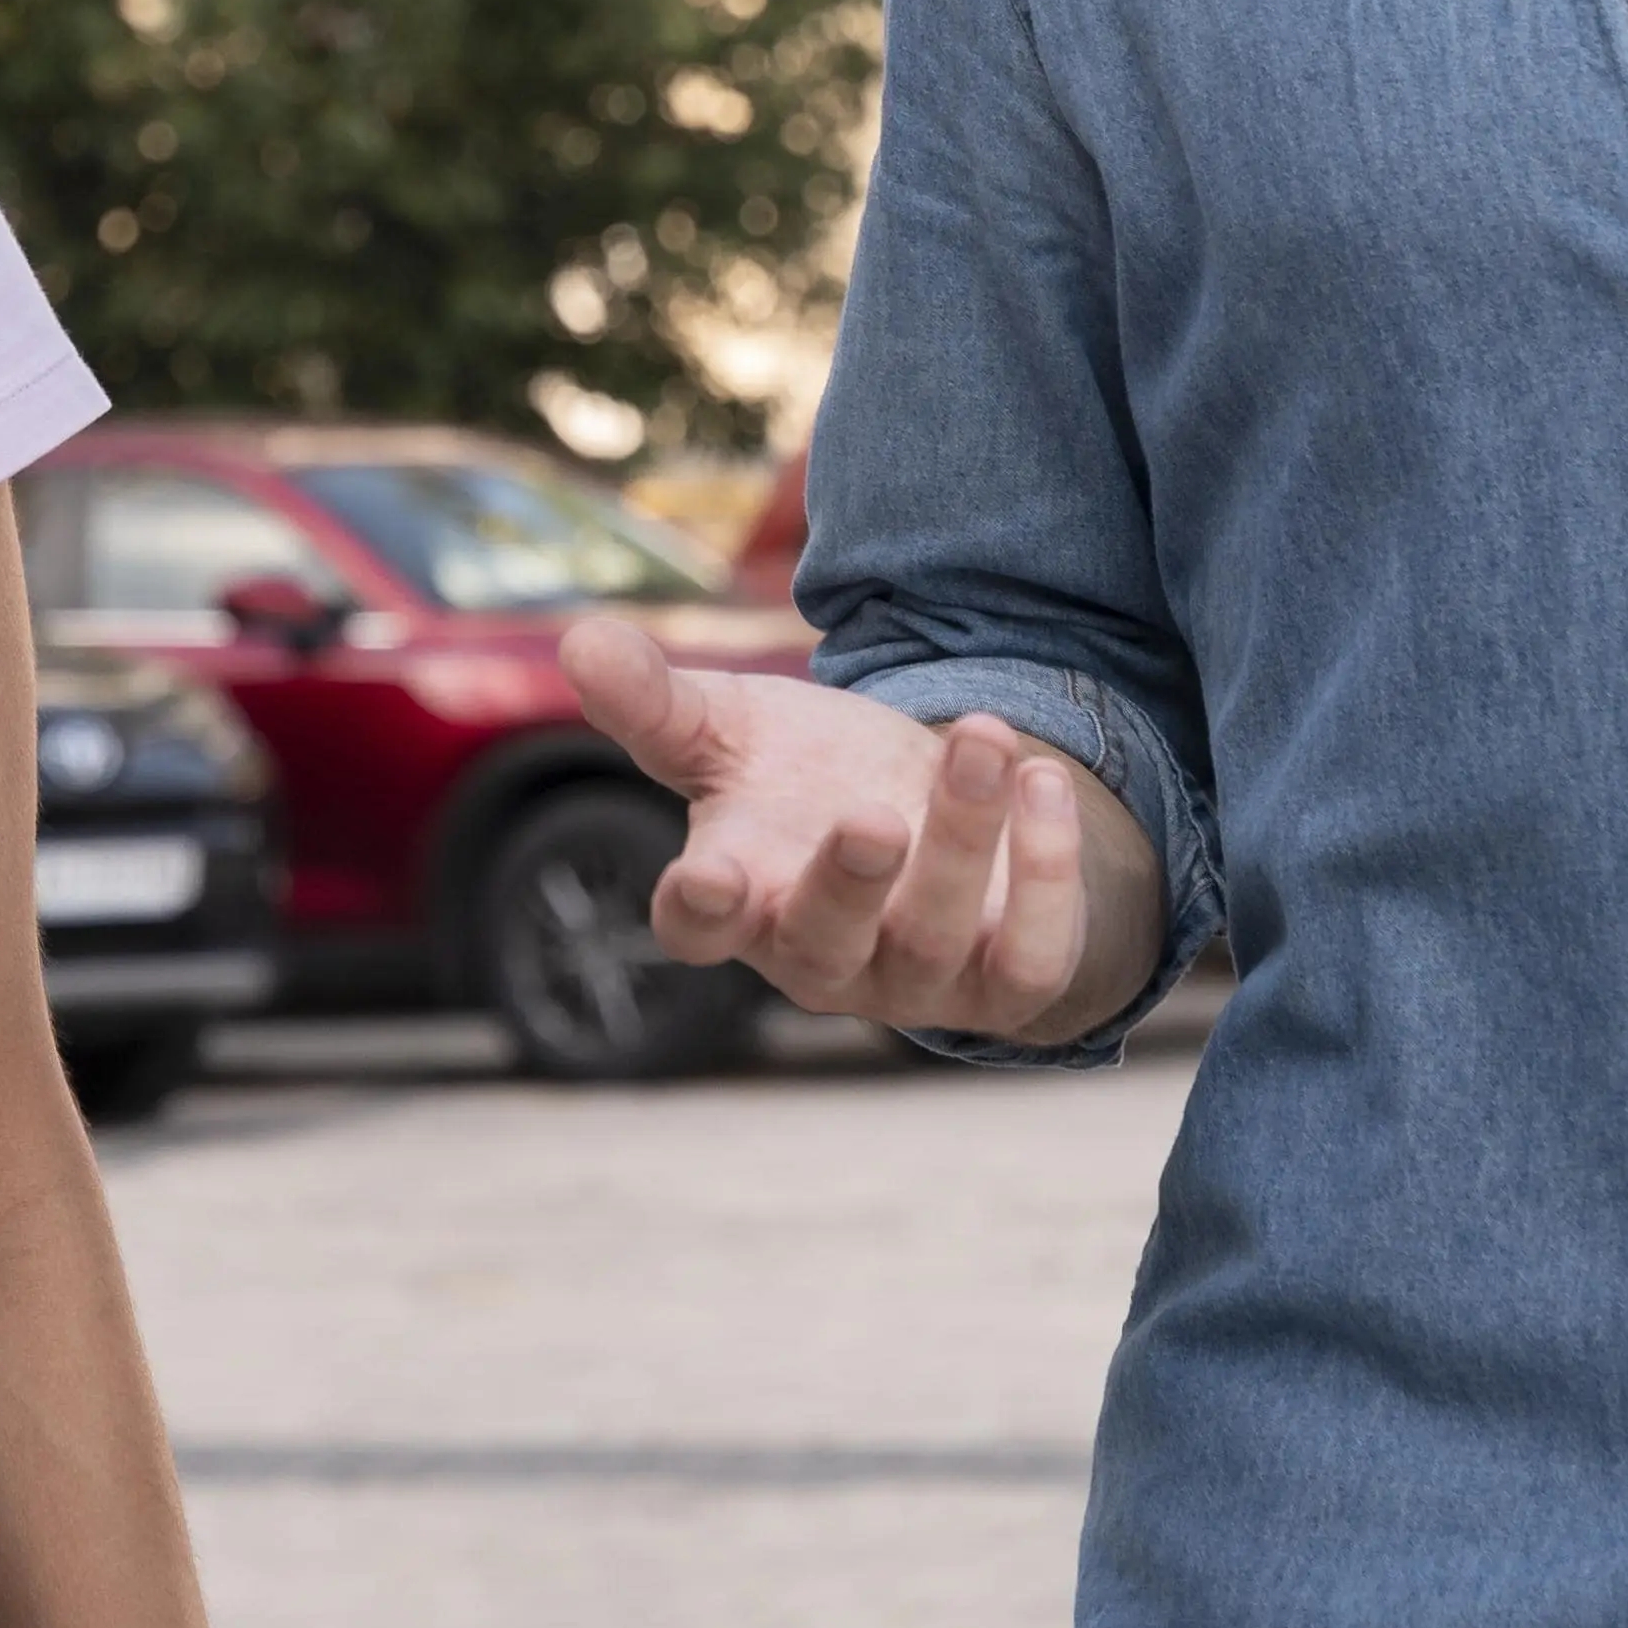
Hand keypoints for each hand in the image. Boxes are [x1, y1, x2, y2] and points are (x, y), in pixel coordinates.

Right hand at [555, 617, 1131, 1043]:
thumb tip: (580, 643)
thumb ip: (655, 702)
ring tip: (984, 735)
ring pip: (935, 940)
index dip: (700, 913)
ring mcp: (914, 980)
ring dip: (964, 840)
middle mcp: (820, 956)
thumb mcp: (731, 728)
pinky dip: (1047, 877)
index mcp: (737, 897)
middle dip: (849, 885)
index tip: (707, 875)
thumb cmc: (806, 780)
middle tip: (872, 817)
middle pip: (824, 946)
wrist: (933, 813)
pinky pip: (1033, 962)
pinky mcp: (1003, 984)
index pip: (698, 929)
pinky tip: (1043, 782)